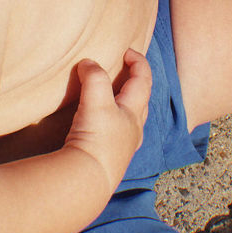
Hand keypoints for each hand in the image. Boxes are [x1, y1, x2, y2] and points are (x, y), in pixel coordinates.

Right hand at [64, 50, 151, 193]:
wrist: (88, 181)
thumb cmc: (97, 140)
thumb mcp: (96, 103)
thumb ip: (94, 78)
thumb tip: (88, 63)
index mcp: (134, 113)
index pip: (143, 81)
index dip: (139, 63)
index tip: (128, 51)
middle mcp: (133, 131)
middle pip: (142, 102)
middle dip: (137, 85)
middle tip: (125, 72)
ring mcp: (123, 148)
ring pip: (131, 122)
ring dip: (126, 107)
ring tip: (114, 100)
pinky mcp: (109, 161)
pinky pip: (117, 138)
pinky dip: (113, 126)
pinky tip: (102, 130)